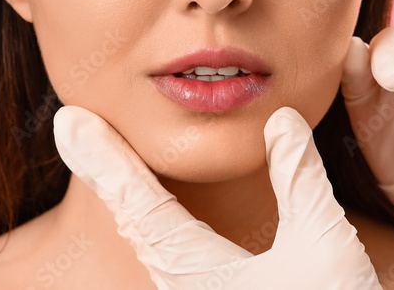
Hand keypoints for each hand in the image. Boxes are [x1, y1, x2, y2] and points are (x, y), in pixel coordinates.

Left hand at [52, 104, 381, 288]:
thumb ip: (299, 180)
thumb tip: (281, 119)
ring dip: (128, 200)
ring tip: (104, 162)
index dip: (103, 158)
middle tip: (74, 129)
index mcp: (198, 274)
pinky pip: (168, 266)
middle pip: (131, 221)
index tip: (69, 123)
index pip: (138, 201)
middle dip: (104, 172)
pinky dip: (152, 227)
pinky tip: (153, 215)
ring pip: (147, 247)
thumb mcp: (324, 247)